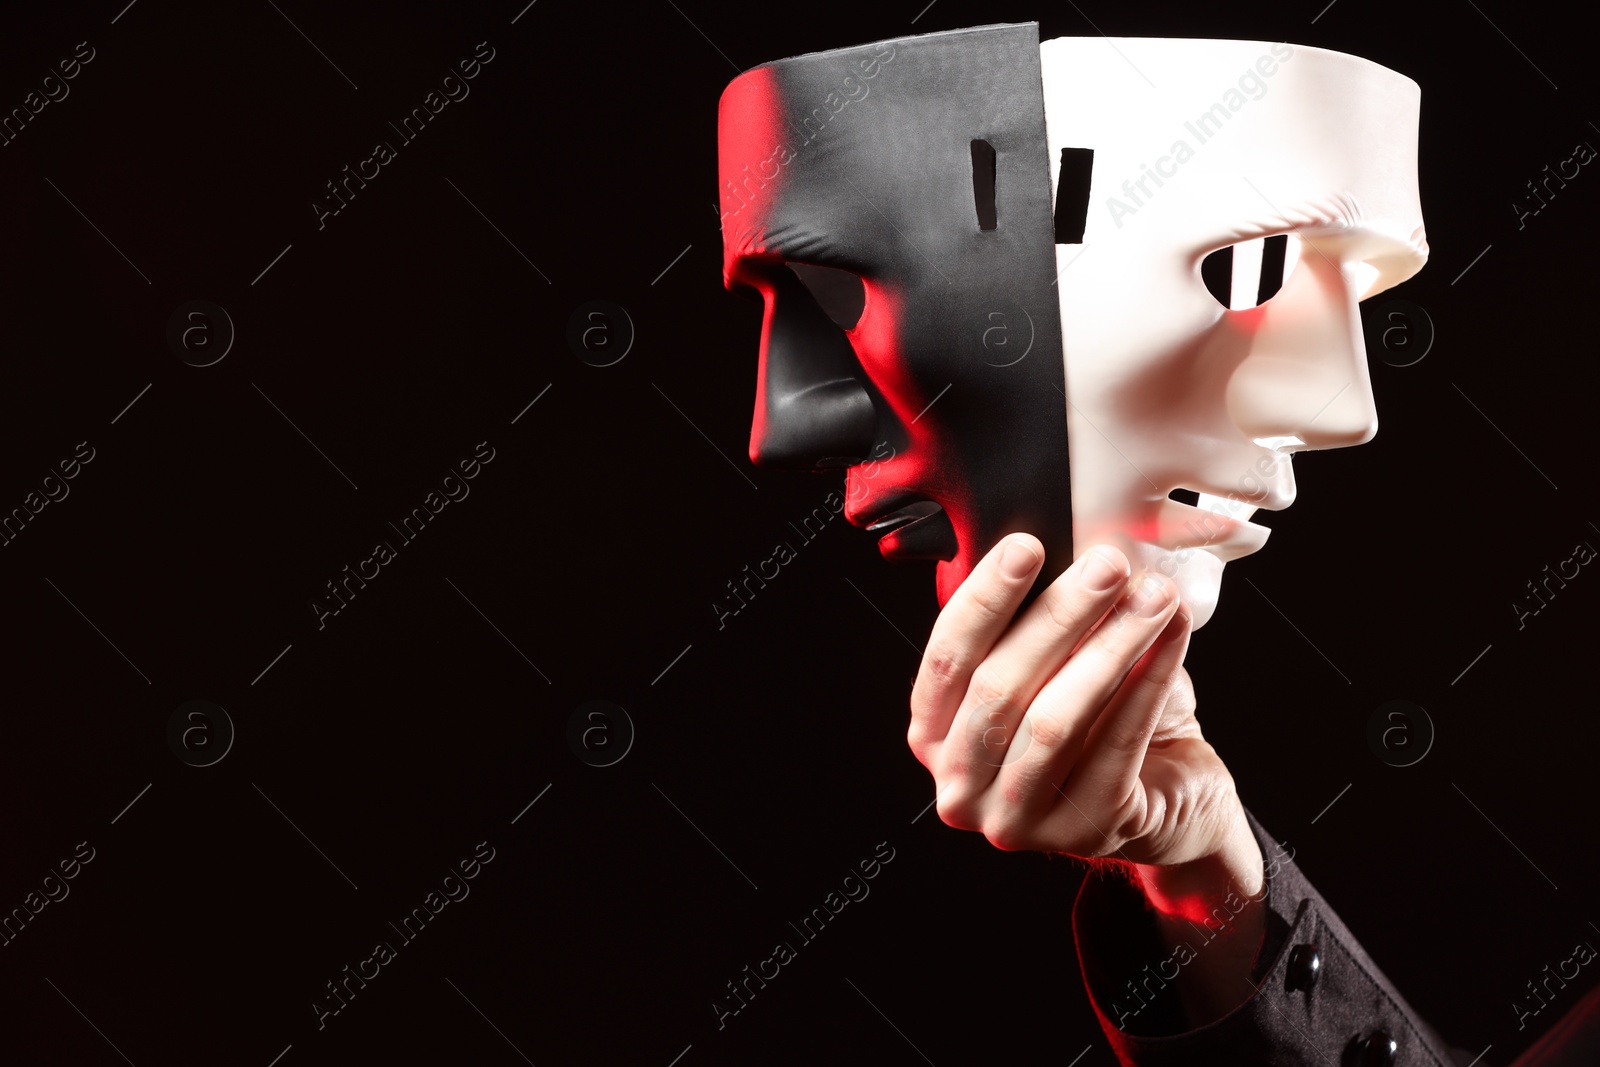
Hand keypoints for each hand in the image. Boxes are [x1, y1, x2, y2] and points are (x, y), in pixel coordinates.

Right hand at [908, 534, 1264, 1022]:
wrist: (1166, 798)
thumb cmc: (1098, 722)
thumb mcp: (1051, 668)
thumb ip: (1039, 623)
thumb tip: (1068, 546)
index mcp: (935, 733)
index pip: (947, 658)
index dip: (985, 598)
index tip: (1027, 546)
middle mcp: (960, 785)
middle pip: (999, 688)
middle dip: (1058, 615)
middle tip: (1107, 564)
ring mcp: (1015, 819)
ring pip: (1054, 721)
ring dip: (1109, 646)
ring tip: (1151, 595)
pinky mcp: (1082, 831)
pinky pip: (1115, 747)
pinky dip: (1147, 684)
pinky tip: (1169, 638)